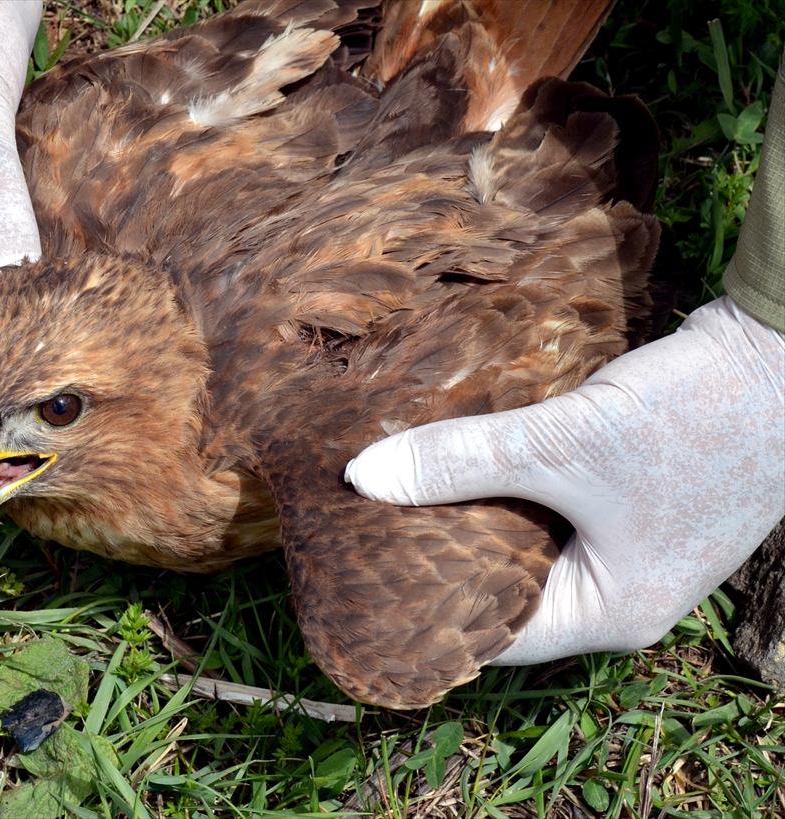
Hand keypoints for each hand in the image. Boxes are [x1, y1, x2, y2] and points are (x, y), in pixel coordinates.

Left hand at [345, 296, 784, 663]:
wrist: (782, 350)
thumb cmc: (692, 416)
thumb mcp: (562, 443)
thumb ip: (461, 461)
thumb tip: (363, 479)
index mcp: (611, 612)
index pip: (491, 635)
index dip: (423, 605)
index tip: (362, 573)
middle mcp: (618, 593)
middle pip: (503, 588)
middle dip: (439, 554)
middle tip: (365, 524)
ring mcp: (628, 548)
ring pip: (523, 543)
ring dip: (470, 512)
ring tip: (396, 488)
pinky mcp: (628, 502)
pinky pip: (547, 509)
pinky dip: (505, 486)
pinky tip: (455, 457)